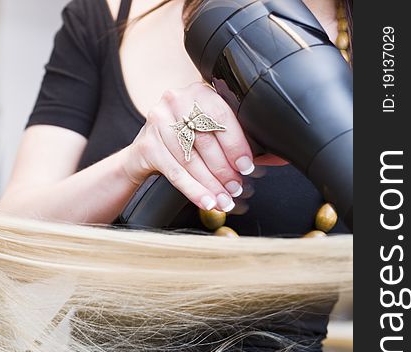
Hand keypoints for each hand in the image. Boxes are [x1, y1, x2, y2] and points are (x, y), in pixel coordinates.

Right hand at [123, 82, 252, 211]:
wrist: (145, 151)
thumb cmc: (183, 139)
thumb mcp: (207, 128)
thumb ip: (231, 137)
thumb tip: (265, 158)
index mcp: (198, 92)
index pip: (221, 117)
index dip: (236, 145)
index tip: (246, 166)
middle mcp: (176, 101)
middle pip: (205, 140)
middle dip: (224, 169)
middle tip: (235, 188)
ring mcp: (158, 122)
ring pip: (191, 159)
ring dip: (210, 184)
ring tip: (223, 199)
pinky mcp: (147, 145)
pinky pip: (175, 172)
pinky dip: (193, 190)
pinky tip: (205, 200)